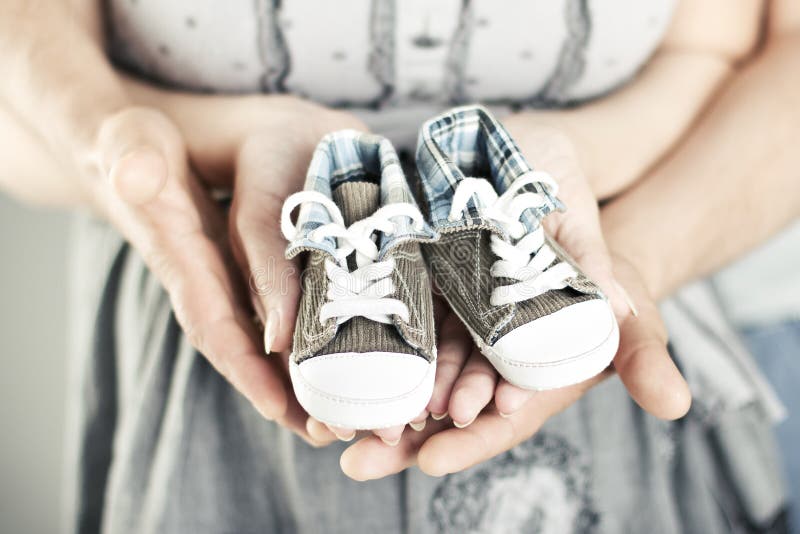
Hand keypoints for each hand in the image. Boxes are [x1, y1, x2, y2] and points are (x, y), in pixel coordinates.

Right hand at [126, 84, 411, 442]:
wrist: (122, 149)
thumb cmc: (127, 143)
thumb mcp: (129, 142)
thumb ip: (132, 159)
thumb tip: (137, 176)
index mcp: (178, 258)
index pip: (212, 323)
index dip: (246, 367)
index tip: (284, 408)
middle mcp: (200, 283)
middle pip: (242, 351)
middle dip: (282, 395)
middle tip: (333, 432)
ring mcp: (217, 282)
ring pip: (257, 343)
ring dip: (294, 383)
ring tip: (343, 419)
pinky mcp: (232, 274)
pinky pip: (265, 319)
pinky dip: (295, 348)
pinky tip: (333, 367)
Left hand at [338, 120, 691, 479]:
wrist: (545, 165)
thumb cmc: (589, 222)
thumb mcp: (614, 266)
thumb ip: (635, 335)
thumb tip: (668, 401)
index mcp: (539, 362)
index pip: (509, 414)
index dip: (474, 438)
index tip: (435, 457)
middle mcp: (491, 349)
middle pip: (448, 403)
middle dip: (406, 435)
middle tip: (360, 458)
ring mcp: (454, 316)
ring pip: (414, 366)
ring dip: (376, 396)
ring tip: (333, 423)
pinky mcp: (425, 281)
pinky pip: (393, 315)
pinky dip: (368, 339)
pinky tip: (331, 355)